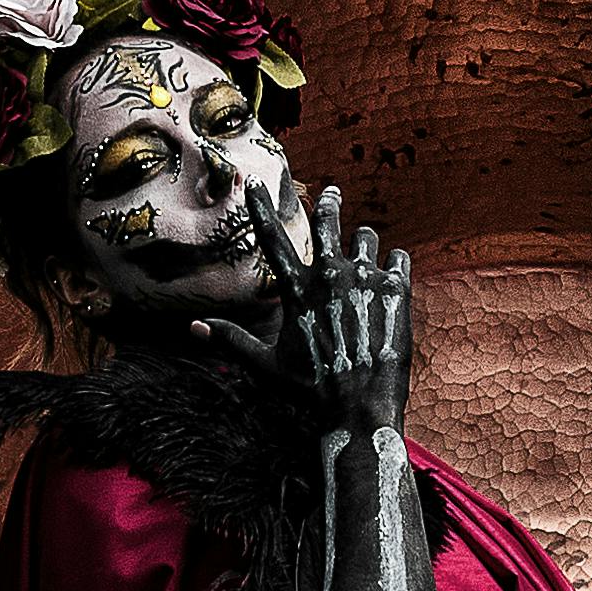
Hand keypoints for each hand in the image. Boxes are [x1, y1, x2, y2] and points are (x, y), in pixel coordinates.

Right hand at [193, 187, 410, 438]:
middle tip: (333, 193)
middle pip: (328, 220)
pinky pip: (399, 257)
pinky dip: (395, 264)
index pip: (271, 236)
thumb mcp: (265, 366)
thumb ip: (231, 340)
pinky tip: (392, 274)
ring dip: (364, 242)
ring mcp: (365, 278)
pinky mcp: (396, 289)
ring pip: (367, 237)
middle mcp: (330, 274)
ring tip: (365, 251)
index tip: (256, 182)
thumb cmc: (310, 389)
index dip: (260, 206)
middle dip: (328, 203)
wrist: (361, 408)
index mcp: (297, 288)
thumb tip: (192, 328)